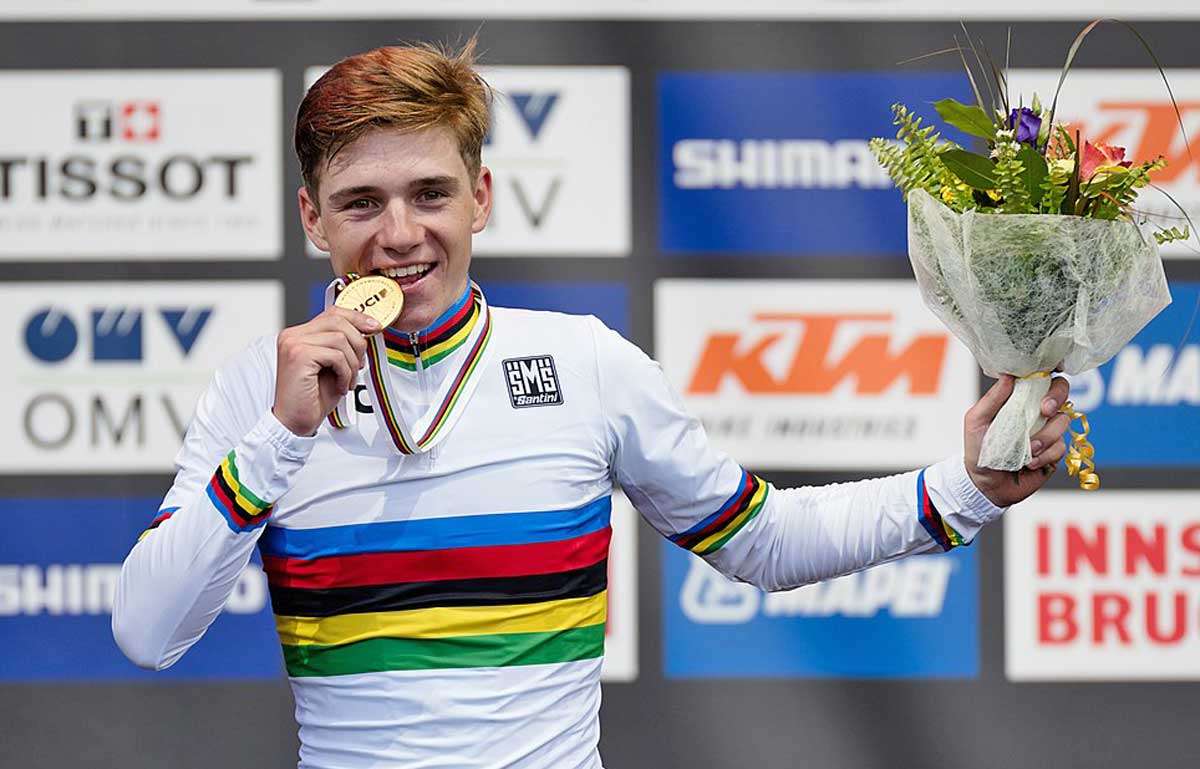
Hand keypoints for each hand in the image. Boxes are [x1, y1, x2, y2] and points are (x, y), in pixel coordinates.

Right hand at [272, 307, 379, 436]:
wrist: (294, 421)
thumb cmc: (312, 397)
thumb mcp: (332, 365)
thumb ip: (342, 345)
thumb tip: (366, 330)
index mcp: (299, 334)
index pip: (332, 313)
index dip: (356, 317)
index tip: (374, 327)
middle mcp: (293, 335)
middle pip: (338, 321)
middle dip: (358, 343)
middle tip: (360, 365)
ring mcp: (294, 343)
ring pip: (340, 338)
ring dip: (352, 363)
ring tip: (347, 380)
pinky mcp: (299, 356)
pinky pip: (336, 355)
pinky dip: (345, 372)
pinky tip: (340, 385)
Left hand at [963, 374, 1071, 507]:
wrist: (985, 484)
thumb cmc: (978, 450)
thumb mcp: (976, 421)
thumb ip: (992, 399)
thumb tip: (1009, 376)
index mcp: (1018, 401)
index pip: (1041, 380)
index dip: (1047, 381)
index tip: (1039, 392)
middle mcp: (1036, 413)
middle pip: (1062, 393)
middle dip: (1056, 399)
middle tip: (1045, 412)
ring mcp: (1047, 432)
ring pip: (1062, 422)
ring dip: (1045, 437)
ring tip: (1028, 451)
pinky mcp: (1054, 452)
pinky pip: (1061, 447)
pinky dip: (1045, 456)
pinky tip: (1030, 463)